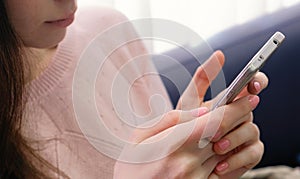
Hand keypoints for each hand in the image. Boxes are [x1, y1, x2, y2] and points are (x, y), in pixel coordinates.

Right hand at [114, 91, 259, 178]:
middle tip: (246, 107)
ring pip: (226, 153)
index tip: (249, 99)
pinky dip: (224, 157)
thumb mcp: (140, 136)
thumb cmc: (131, 166)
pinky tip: (218, 150)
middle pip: (225, 136)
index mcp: (173, 144)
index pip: (215, 122)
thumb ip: (171, 120)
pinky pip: (220, 170)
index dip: (236, 108)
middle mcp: (188, 163)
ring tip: (228, 127)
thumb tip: (202, 112)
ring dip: (232, 138)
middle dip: (238, 119)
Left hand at [176, 50, 267, 177]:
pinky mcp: (249, 153)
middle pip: (250, 109)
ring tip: (214, 147)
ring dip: (232, 139)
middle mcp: (242, 115)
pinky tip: (219, 164)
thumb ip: (203, 78)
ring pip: (251, 130)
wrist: (183, 156)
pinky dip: (236, 159)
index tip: (251, 84)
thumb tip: (220, 54)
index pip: (254, 85)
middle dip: (232, 118)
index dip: (257, 81)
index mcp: (231, 100)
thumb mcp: (190, 100)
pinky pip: (253, 152)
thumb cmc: (186, 124)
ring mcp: (247, 133)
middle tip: (214, 129)